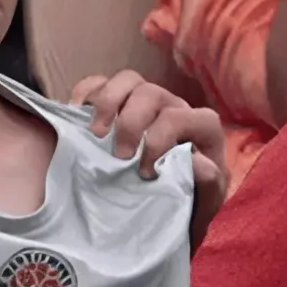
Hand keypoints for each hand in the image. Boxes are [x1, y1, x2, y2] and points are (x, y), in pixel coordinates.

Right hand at [71, 70, 227, 231]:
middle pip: (152, 93)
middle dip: (132, 123)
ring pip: (128, 80)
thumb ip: (208, 184)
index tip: (146, 172)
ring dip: (109, 101)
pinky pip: (100, 83)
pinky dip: (87, 92)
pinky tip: (77, 114)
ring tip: (95, 133)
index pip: (187, 117)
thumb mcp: (203, 201)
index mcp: (200, 129)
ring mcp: (143, 102)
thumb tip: (198, 163)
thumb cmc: (186, 201)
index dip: (164, 138)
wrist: (164, 206)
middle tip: (119, 156)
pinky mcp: (116, 103)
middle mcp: (172, 107)